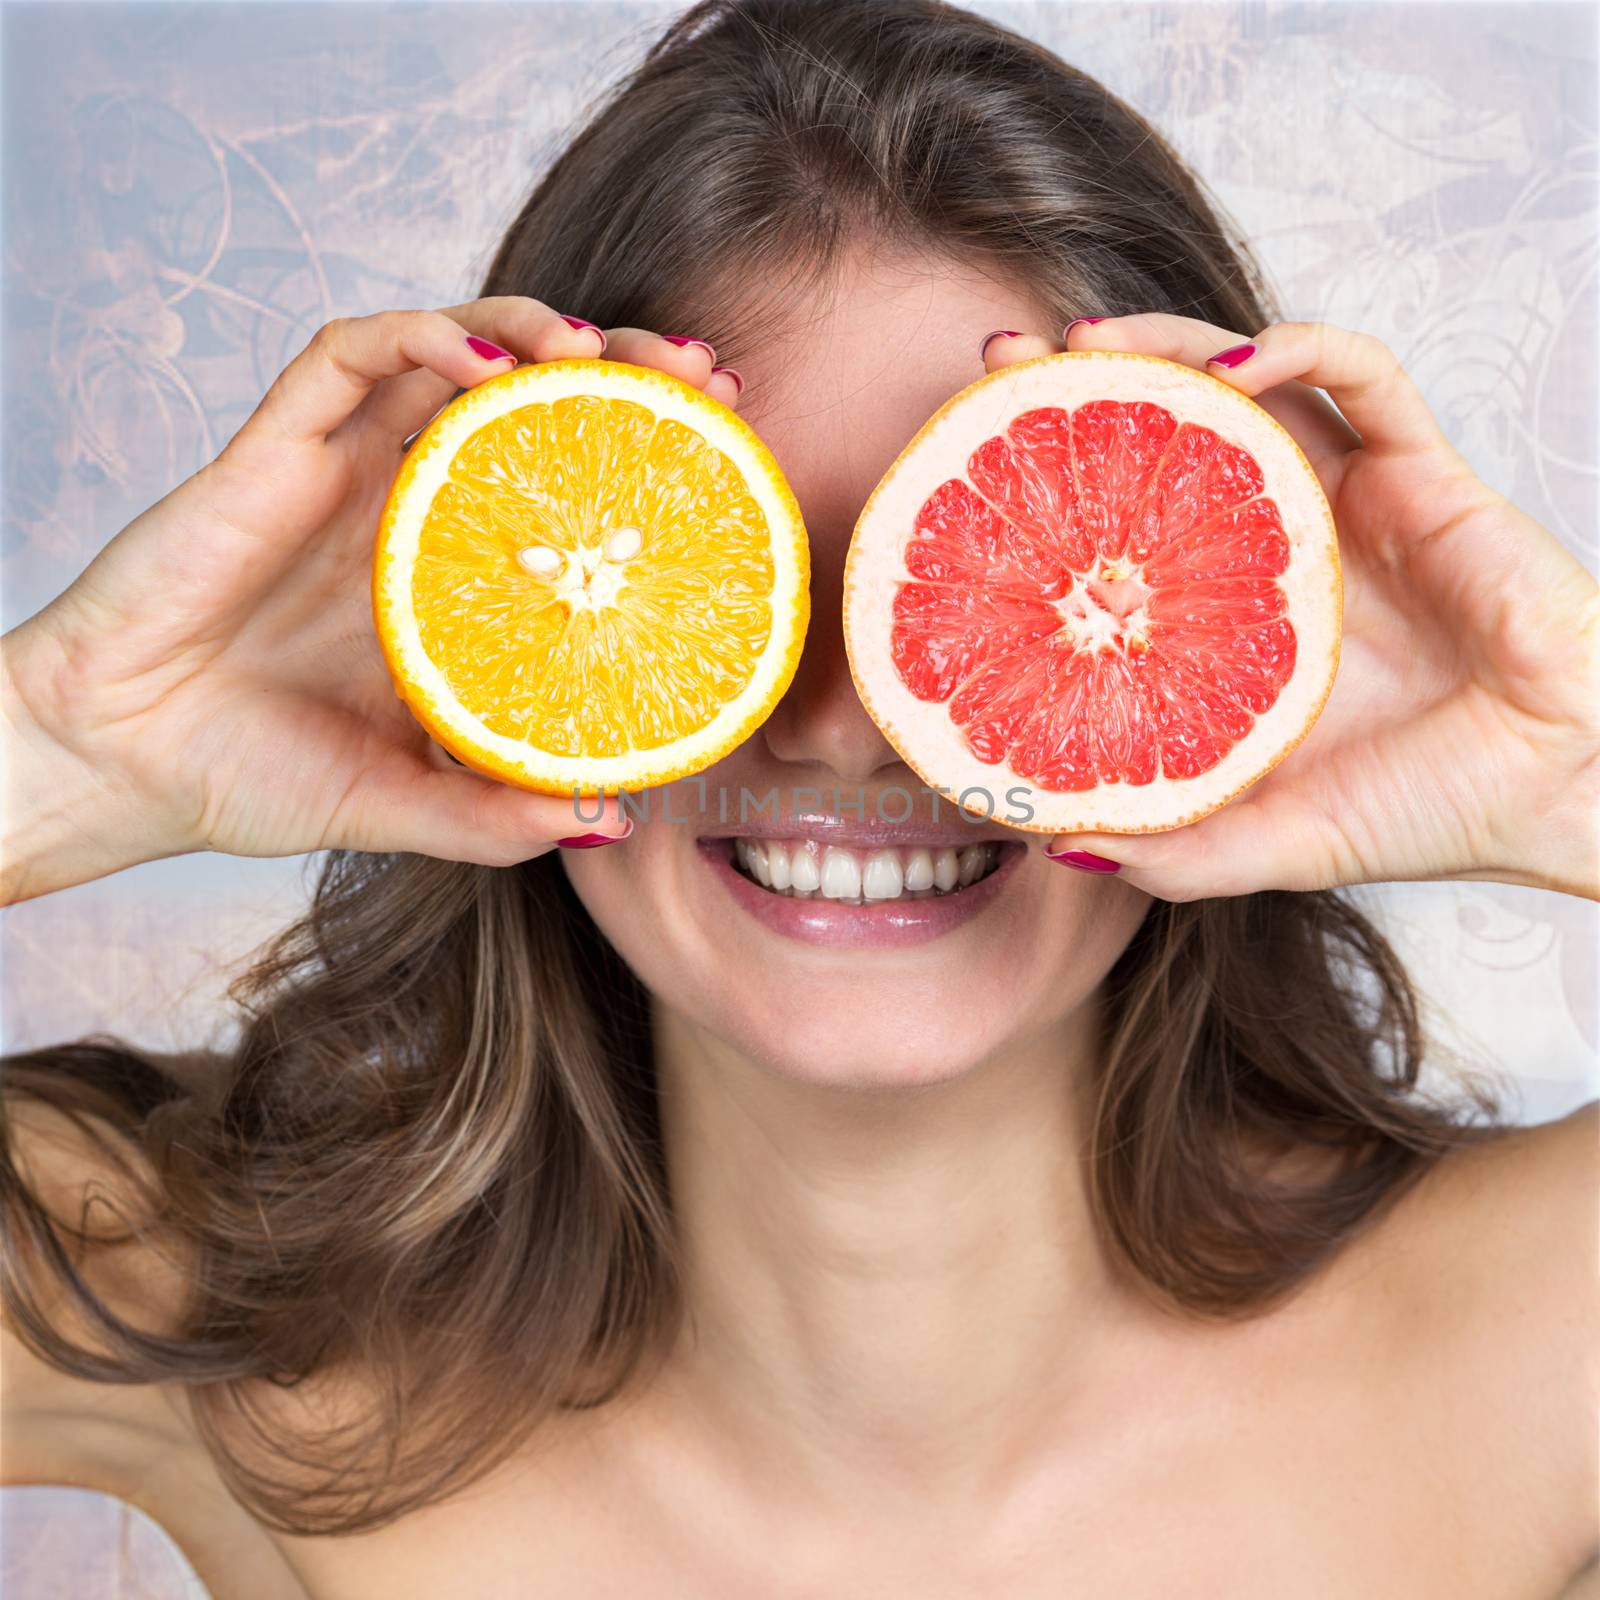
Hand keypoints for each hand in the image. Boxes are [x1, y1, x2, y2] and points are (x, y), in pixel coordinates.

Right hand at [0, 299, 744, 903]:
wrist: (114, 764)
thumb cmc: (250, 776)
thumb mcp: (402, 805)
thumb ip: (494, 815)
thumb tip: (610, 823)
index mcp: (446, 577)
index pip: (563, 484)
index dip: (643, 458)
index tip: (724, 453)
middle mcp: (407, 509)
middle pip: (530, 401)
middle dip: (620, 370)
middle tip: (700, 377)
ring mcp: (342, 472)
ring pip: (451, 352)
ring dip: (535, 330)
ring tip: (605, 353)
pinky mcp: (271, 448)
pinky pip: (346, 355)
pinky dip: (421, 337)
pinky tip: (488, 363)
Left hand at [981, 316, 1599, 900]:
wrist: (1562, 793)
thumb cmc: (1425, 811)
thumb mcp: (1265, 841)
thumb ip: (1169, 850)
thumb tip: (1047, 844)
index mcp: (1232, 612)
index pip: (1125, 518)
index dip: (1049, 482)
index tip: (968, 466)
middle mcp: (1277, 540)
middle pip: (1169, 429)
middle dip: (1085, 382)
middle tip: (1002, 365)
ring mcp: (1347, 499)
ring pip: (1250, 379)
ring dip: (1169, 344)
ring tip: (1089, 341)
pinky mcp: (1425, 472)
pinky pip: (1364, 377)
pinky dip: (1303, 349)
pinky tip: (1240, 365)